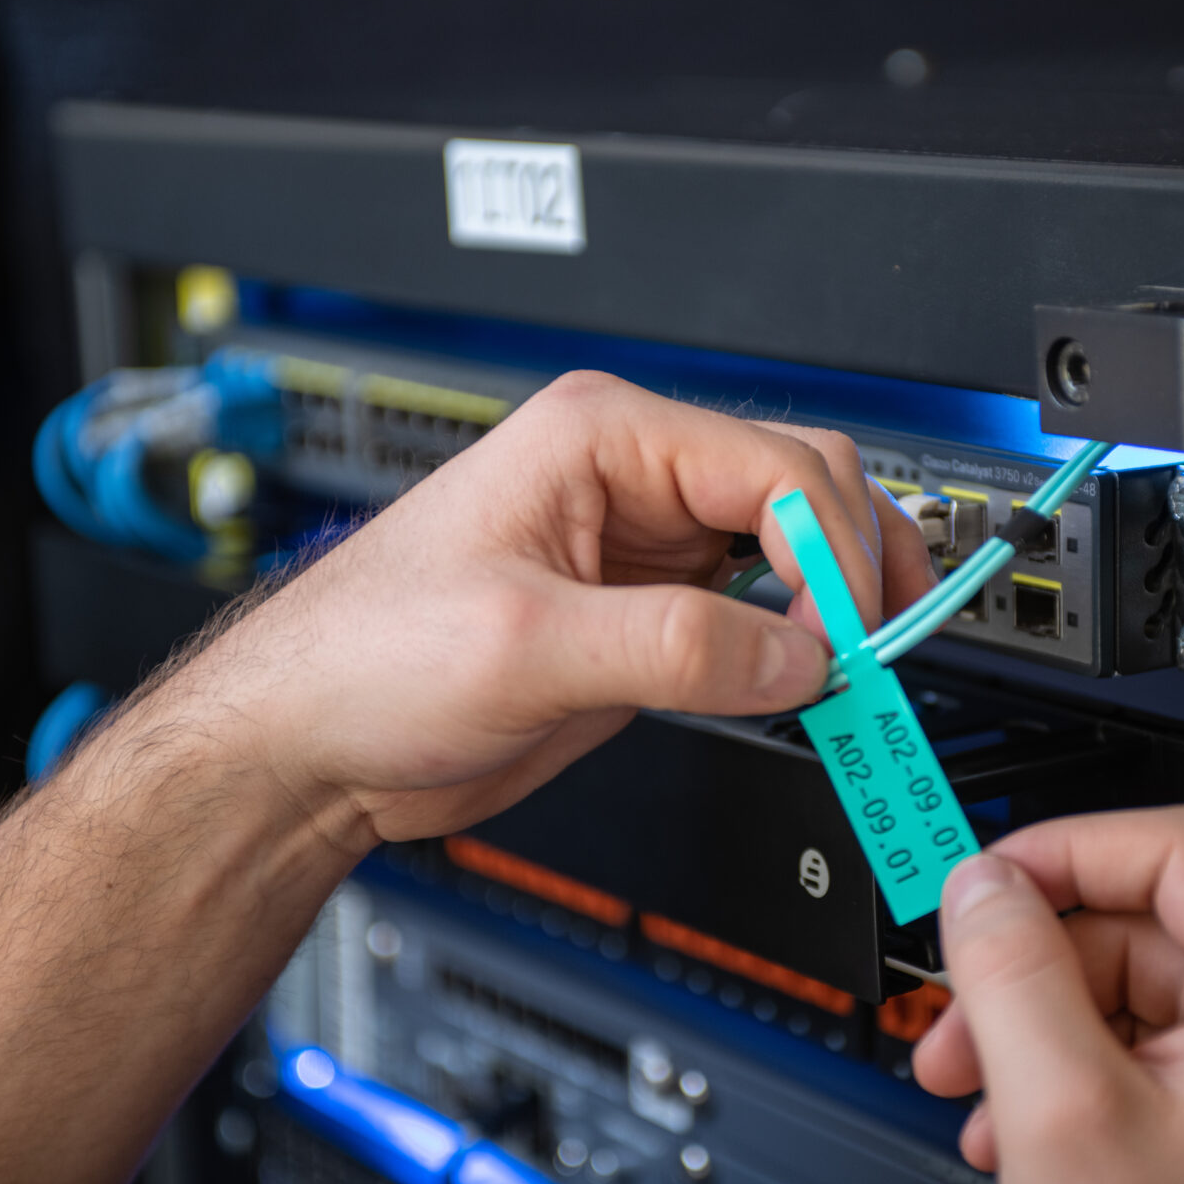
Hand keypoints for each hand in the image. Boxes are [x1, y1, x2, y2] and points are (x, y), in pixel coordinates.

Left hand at [188, 371, 934, 846]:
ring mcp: (646, 550)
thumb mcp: (522, 645)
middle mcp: (633, 480)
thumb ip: (677, 648)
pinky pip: (757, 615)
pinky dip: (798, 647)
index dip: (829, 553)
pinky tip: (809, 682)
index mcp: (599, 438)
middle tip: (871, 657)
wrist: (311, 745)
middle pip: (804, 490)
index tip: (844, 640)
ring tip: (862, 672)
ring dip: (837, 606)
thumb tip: (801, 655)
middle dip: (852, 569)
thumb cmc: (363, 658)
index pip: (776, 466)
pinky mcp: (647, 616)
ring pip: (793, 551)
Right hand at [914, 807, 1183, 1183]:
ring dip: (1035, 1031)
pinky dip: (1073, 1077)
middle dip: (1027, 971)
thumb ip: (1012, 972)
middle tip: (956, 1024)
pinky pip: (1150, 1052)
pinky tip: (1021, 1132)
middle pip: (1139, 924)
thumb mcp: (1066, 1111)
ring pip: (1133, 991)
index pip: (1166, 847)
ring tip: (977, 1097)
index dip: (1056, 852)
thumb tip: (982, 885)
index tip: (979, 883)